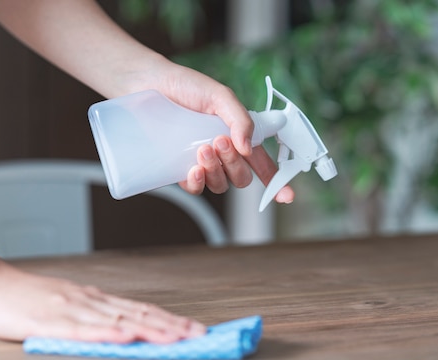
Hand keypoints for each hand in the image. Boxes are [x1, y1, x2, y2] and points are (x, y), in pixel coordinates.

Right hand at [0, 263, 205, 342]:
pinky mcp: (49, 321)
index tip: (192, 328)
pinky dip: (108, 333)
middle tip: (199, 334)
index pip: (138, 310)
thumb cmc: (22, 297)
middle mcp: (88, 301)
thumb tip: (118, 325)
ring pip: (118, 321)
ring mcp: (69, 309)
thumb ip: (89, 314)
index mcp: (92, 298)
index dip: (168, 319)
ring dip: (150, 330)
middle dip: (171, 325)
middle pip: (136, 314)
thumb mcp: (63, 304)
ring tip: (177, 338)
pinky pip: (83, 329)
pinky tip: (126, 337)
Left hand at [152, 64, 294, 203]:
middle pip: (241, 177)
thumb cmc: (186, 86)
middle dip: (235, 164)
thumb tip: (248, 148)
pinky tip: (194, 169)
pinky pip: (196, 188)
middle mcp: (222, 153)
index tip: (287, 197)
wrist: (150, 84)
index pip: (262, 162)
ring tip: (203, 149)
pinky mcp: (179, 168)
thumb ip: (240, 119)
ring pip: (220, 184)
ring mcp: (201, 162)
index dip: (276, 181)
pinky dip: (198, 182)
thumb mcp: (220, 96)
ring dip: (216, 170)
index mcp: (238, 135)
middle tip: (219, 141)